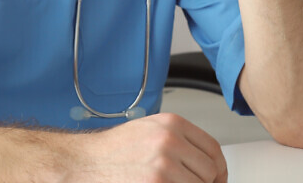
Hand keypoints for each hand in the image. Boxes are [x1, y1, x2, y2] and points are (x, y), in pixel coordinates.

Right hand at [67, 113, 227, 182]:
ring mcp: (163, 165)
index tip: (217, 179)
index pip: (213, 149)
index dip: (219, 169)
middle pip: (210, 171)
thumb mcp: (148, 131)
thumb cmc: (111, 151)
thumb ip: (177, 141)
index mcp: (171, 124)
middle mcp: (169, 141)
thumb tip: (205, 164)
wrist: (82, 163)